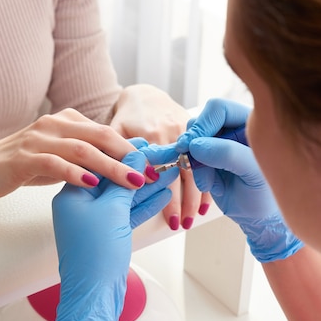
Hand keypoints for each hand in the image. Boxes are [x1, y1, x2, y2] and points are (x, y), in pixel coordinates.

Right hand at [0, 108, 146, 209]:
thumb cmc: (24, 164)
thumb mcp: (60, 157)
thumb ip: (87, 157)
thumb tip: (123, 164)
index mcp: (67, 121)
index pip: (107, 132)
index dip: (133, 150)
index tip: (153, 167)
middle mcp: (54, 124)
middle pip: (101, 137)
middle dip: (129, 156)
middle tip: (150, 174)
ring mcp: (38, 139)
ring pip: (82, 150)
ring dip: (110, 167)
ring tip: (131, 181)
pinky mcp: (23, 157)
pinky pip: (54, 163)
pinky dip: (75, 174)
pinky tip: (92, 184)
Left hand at [50, 149, 177, 320]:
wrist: (93, 295)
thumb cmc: (95, 253)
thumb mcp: (111, 210)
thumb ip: (124, 181)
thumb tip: (135, 157)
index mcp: (71, 194)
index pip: (97, 163)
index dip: (122, 152)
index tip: (145, 142)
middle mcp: (80, 205)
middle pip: (113, 179)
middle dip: (137, 169)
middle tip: (162, 155)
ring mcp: (94, 222)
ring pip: (123, 197)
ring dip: (145, 186)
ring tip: (170, 172)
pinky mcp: (107, 236)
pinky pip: (127, 214)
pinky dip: (143, 205)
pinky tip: (162, 194)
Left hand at [111, 84, 213, 229]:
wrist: (144, 95)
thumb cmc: (127, 118)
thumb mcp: (116, 132)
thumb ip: (117, 153)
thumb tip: (122, 179)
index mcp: (152, 136)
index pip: (160, 174)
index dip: (167, 198)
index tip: (171, 221)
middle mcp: (171, 135)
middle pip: (181, 176)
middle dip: (184, 203)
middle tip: (183, 224)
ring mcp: (186, 134)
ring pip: (193, 171)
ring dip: (195, 197)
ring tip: (193, 218)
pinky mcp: (194, 138)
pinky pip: (201, 163)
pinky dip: (204, 183)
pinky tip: (204, 202)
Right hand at [146, 98, 302, 261]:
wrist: (258, 217)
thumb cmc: (266, 195)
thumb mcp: (254, 173)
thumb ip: (229, 154)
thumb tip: (195, 145)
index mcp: (251, 122)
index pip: (219, 109)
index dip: (203, 123)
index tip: (194, 144)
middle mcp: (233, 129)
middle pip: (200, 121)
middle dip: (194, 143)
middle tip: (191, 161)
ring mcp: (218, 144)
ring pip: (191, 141)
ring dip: (194, 161)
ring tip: (208, 182)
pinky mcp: (207, 160)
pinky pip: (190, 159)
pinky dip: (196, 173)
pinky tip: (211, 186)